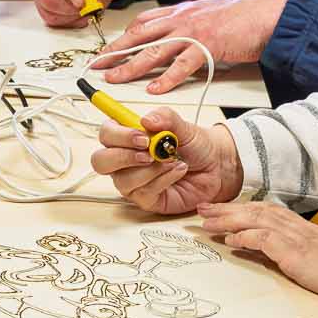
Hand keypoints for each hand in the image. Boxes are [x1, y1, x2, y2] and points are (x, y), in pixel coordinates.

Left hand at [92, 0, 287, 93]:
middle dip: (116, 51)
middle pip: (140, 36)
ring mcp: (193, 32)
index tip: (110, 50)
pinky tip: (154, 89)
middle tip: (98, 65)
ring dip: (131, 66)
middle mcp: (181, 19)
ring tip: (115, 78)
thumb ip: (188, 26)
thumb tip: (175, 41)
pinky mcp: (208, 47)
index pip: (143, 23)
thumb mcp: (206, 16)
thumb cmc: (241, 17)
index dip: (124, 37)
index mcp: (180, 11)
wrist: (265, 12)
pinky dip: (167, 78)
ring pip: (154, 50)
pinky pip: (182, 65)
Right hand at [93, 113, 240, 214]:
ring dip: (149, 170)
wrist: (217, 166)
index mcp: (128, 137)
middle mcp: (126, 160)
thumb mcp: (183, 126)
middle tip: (149, 152)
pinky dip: (163, 180)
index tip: (141, 135)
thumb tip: (147, 120)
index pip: (106, 134)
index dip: (118, 135)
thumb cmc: (196, 146)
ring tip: (170, 161)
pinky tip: (177, 171)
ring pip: (122, 180)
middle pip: (101, 161)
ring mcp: (134, 181)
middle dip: (123, 156)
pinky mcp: (146, 199)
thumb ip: (165, 118)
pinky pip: (144, 192)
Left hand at [197, 201, 317, 299]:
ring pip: (255, 219)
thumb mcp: (299, 253)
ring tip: (208, 223)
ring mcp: (294, 235)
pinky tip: (230, 239)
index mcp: (294, 223)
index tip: (215, 209)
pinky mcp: (294, 250)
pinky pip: (264, 238)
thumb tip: (246, 244)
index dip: (236, 207)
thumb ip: (274, 246)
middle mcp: (292, 224)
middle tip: (201, 210)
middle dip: (225, 209)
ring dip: (228, 220)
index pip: (260, 209)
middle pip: (253, 210)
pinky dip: (245, 237)